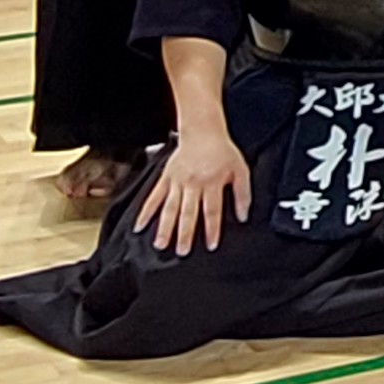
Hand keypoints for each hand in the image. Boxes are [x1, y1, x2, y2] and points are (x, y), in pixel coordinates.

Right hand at [139, 122, 248, 253]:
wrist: (203, 131)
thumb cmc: (222, 152)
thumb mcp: (241, 170)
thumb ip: (243, 194)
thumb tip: (243, 216)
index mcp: (212, 182)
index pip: (212, 211)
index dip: (212, 229)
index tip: (210, 245)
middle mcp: (193, 184)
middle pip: (188, 213)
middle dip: (184, 234)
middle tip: (182, 252)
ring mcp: (177, 181)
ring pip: (169, 208)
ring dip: (164, 227)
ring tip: (160, 244)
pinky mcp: (166, 178)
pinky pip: (154, 197)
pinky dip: (146, 212)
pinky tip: (139, 226)